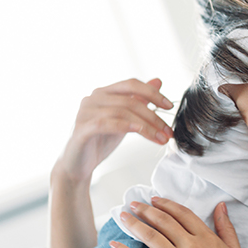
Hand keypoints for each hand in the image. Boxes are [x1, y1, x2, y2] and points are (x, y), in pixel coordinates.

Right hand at [53, 78, 173, 183]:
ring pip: (122, 112)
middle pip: (130, 100)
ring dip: (146, 126)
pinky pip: (107, 123)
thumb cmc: (99, 142)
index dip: (152, 93)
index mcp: (103, 93)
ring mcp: (85, 112)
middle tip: (168, 131)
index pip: (131, 84)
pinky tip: (139, 131)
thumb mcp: (124, 120)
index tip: (169, 106)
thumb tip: (158, 81)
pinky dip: (126, 125)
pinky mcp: (82, 128)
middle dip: (153, 116)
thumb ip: (139, 100)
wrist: (77, 166)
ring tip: (160, 139)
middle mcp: (93, 98)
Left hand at [110, 198, 247, 247]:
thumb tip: (221, 205)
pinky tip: (114, 245)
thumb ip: (226, 227)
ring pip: (150, 236)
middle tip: (132, 204)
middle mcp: (191, 247)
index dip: (165, 204)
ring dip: (134, 224)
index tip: (154, 199)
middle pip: (163, 221)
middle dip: (145, 210)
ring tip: (123, 217)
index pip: (182, 214)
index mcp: (207, 238)